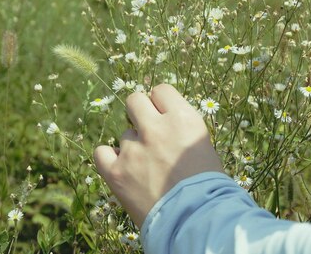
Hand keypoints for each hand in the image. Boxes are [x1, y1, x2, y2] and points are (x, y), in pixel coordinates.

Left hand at [94, 84, 223, 227]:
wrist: (197, 220)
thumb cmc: (209, 186)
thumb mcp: (203, 147)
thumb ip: (181, 129)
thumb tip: (165, 121)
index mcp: (182, 118)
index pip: (161, 90)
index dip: (161, 103)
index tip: (163, 116)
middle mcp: (156, 128)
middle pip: (135, 100)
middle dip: (140, 113)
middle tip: (149, 132)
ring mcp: (134, 149)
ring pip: (124, 134)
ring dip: (133, 146)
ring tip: (147, 168)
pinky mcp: (117, 172)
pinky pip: (100, 153)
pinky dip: (109, 159)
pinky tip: (121, 168)